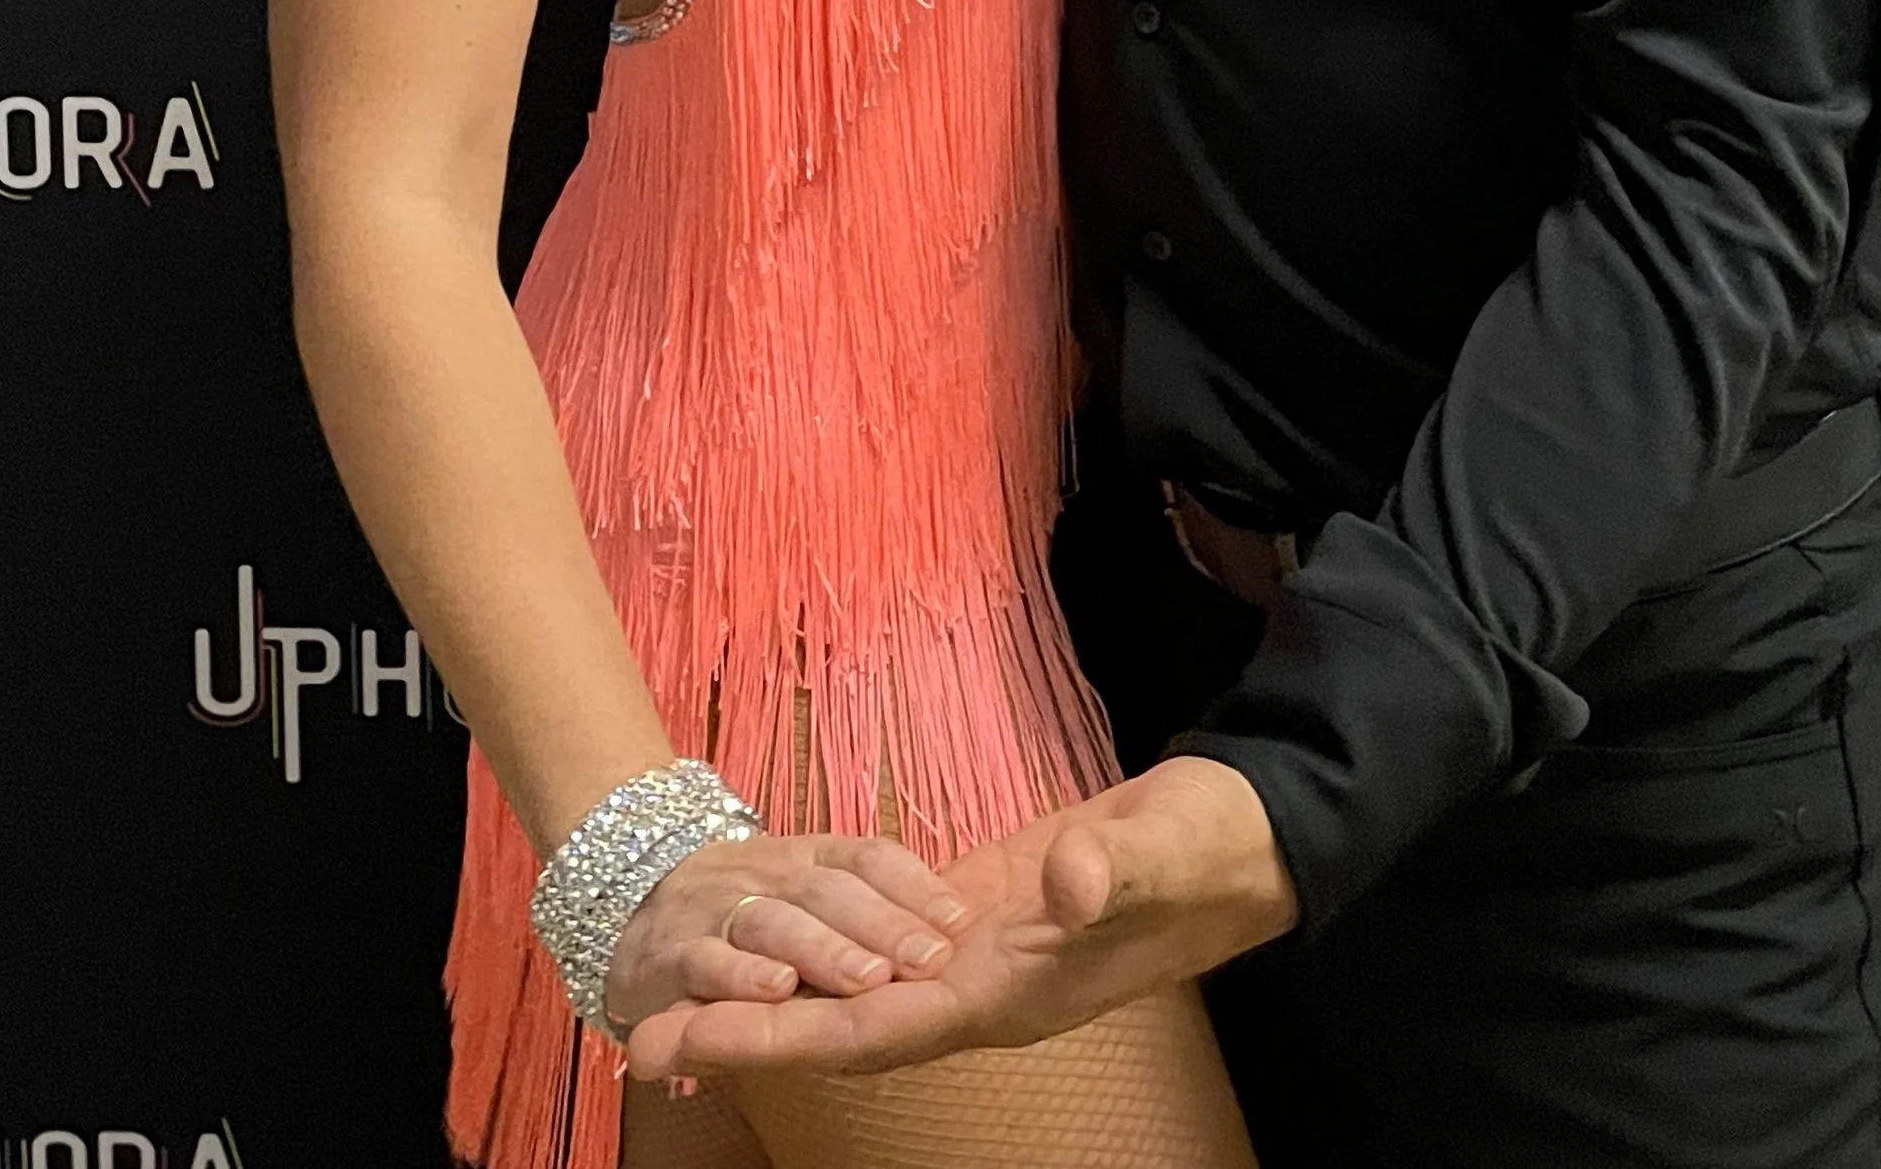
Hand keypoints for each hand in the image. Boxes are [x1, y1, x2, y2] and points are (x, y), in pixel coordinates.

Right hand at [604, 830, 968, 1037]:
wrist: (630, 895)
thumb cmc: (746, 904)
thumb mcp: (802, 888)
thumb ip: (862, 900)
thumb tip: (955, 920)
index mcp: (807, 857)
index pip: (868, 858)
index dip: (914, 886)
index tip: (962, 919)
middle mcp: (768, 875)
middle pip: (830, 891)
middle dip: (882, 926)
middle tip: (930, 960)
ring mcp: (718, 911)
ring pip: (776, 924)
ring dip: (823, 950)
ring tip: (867, 979)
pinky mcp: (671, 955)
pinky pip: (708, 962)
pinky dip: (739, 976)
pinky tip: (774, 992)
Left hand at [624, 756, 1297, 1082]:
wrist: (1239, 837)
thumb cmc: (1208, 849)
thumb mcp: (1166, 848)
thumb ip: (1118, 871)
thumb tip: (1068, 885)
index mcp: (1008, 991)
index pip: (873, 1029)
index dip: (784, 1038)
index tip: (697, 1043)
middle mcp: (977, 990)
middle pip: (838, 1025)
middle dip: (744, 1033)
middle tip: (640, 1034)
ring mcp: (974, 955)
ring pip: (851, 990)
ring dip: (768, 997)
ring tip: (678, 995)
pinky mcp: (976, 911)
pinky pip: (879, 950)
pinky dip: (820, 953)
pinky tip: (770, 945)